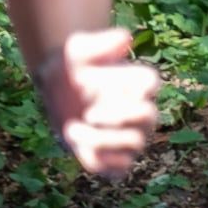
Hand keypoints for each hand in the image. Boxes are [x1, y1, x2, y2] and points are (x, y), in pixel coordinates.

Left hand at [39, 27, 160, 179]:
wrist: (56, 91)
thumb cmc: (71, 66)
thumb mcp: (76, 49)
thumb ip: (98, 43)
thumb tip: (124, 39)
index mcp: (136, 81)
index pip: (150, 83)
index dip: (130, 87)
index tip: (101, 85)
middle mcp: (140, 109)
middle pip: (148, 115)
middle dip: (117, 117)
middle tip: (88, 114)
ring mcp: (131, 134)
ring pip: (134, 143)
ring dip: (101, 139)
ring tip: (71, 129)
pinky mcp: (116, 157)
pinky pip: (121, 168)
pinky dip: (101, 161)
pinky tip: (80, 149)